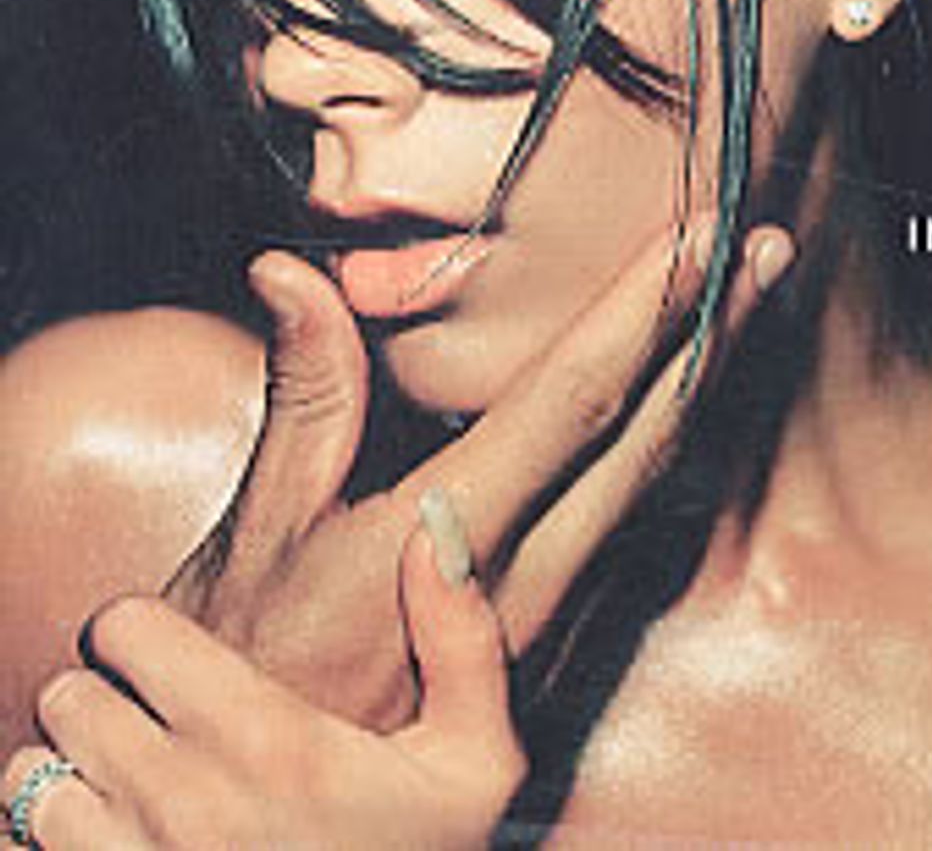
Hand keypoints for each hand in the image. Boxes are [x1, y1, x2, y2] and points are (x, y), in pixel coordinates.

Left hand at [2, 523, 523, 849]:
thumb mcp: (475, 764)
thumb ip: (460, 638)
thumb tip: (437, 524)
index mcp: (267, 743)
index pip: (125, 629)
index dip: (144, 631)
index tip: (172, 650)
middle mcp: (181, 806)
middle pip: (67, 697)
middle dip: (108, 698)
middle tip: (159, 720)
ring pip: (31, 780)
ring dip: (74, 774)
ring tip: (132, 784)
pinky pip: (27, 849)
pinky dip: (64, 838)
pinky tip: (123, 839)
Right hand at [165, 219, 794, 728]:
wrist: (274, 808)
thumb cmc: (255, 658)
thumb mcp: (264, 527)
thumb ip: (306, 393)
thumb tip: (294, 273)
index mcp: (448, 535)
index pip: (573, 397)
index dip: (642, 310)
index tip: (699, 237)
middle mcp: (524, 580)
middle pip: (643, 436)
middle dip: (713, 333)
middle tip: (767, 252)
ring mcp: (554, 623)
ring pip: (653, 486)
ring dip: (706, 389)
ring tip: (747, 312)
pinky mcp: (560, 649)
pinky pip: (635, 537)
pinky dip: (675, 460)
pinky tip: (694, 418)